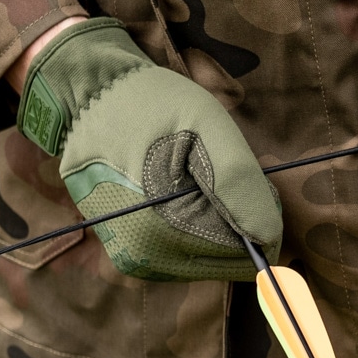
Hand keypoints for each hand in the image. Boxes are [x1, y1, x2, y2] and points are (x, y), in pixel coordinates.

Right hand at [14, 17, 281, 280]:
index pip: (242, 252)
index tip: (242, 179)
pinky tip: (180, 193)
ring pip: (208, 259)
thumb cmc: (150, 105)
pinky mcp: (131, 255)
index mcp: (162, 233)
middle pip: (225, 259)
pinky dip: (196, 228)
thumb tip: (268, 238)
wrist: (88, 97)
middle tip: (216, 174)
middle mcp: (144, 259)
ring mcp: (134, 260)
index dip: (255, 216)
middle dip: (235, 222)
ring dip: (215, 225)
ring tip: (193, 179)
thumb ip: (239, 183)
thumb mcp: (207, 127)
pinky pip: (185, 254)